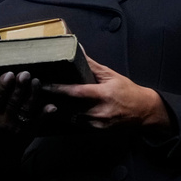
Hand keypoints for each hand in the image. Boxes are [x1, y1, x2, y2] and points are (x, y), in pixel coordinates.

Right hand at [0, 71, 53, 158]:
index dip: (3, 86)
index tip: (9, 73)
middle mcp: (5, 120)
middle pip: (14, 102)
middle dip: (20, 87)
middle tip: (25, 74)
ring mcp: (19, 126)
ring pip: (27, 109)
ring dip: (33, 95)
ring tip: (36, 81)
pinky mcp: (31, 130)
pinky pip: (39, 121)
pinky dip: (45, 113)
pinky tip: (52, 106)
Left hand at [46, 56, 168, 129]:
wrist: (144, 112)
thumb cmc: (127, 90)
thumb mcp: (111, 75)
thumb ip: (92, 65)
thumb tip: (78, 49)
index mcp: (103, 95)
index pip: (76, 92)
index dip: (59, 89)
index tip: (44, 84)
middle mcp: (99, 112)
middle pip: (69, 107)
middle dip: (53, 100)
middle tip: (37, 93)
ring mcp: (98, 124)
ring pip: (71, 118)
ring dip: (58, 110)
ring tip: (43, 100)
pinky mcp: (97, 131)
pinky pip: (78, 124)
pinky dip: (68, 116)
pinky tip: (58, 110)